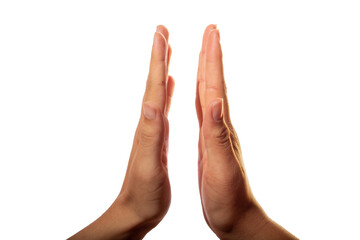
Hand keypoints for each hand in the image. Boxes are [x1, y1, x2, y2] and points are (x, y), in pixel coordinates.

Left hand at [69, 25, 173, 239]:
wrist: (135, 210)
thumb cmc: (144, 192)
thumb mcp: (148, 164)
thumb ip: (151, 134)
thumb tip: (152, 103)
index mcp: (150, 125)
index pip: (154, 87)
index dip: (158, 61)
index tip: (161, 35)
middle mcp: (150, 122)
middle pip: (155, 82)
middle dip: (159, 56)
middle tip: (162, 32)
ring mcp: (153, 128)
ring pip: (159, 91)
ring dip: (162, 69)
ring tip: (167, 51)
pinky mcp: (158, 137)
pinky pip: (164, 107)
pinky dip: (168, 92)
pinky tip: (171, 85)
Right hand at [196, 25, 296, 239]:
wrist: (235, 216)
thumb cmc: (228, 195)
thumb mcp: (221, 165)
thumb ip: (217, 133)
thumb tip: (216, 100)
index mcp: (220, 127)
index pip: (215, 86)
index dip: (212, 59)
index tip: (211, 33)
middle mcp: (219, 125)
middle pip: (214, 83)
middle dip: (211, 55)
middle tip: (210, 31)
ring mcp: (214, 132)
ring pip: (209, 94)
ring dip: (206, 71)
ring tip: (204, 53)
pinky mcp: (208, 142)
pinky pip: (203, 111)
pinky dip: (200, 95)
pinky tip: (198, 92)